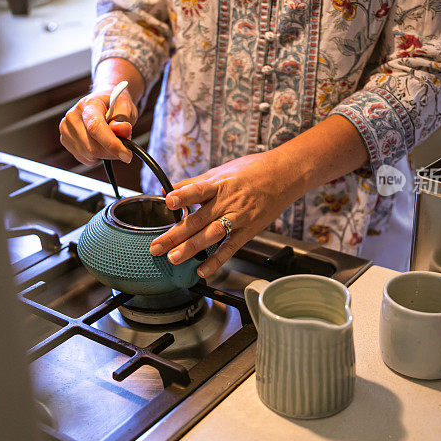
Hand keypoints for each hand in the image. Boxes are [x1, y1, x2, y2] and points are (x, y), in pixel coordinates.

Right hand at [58, 86, 136, 164]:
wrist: (102, 101)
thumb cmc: (114, 103)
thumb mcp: (125, 107)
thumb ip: (124, 118)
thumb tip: (122, 129)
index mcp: (88, 104)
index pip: (95, 127)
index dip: (111, 143)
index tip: (126, 155)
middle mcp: (73, 116)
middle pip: (92, 146)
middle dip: (112, 152)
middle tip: (125, 148)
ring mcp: (66, 129)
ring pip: (89, 155)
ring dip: (106, 155)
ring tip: (111, 140)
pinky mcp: (65, 140)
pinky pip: (86, 159)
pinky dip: (98, 156)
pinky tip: (100, 143)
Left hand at [148, 150, 303, 277]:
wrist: (284, 175)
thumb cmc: (252, 170)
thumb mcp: (221, 170)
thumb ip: (195, 183)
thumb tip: (170, 189)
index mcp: (219, 184)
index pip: (198, 190)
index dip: (183, 196)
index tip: (168, 201)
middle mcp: (227, 202)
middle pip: (198, 220)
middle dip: (175, 234)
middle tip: (156, 246)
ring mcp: (238, 218)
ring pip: (211, 235)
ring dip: (191, 248)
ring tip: (173, 258)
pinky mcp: (248, 231)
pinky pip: (230, 248)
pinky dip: (216, 260)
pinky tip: (202, 270)